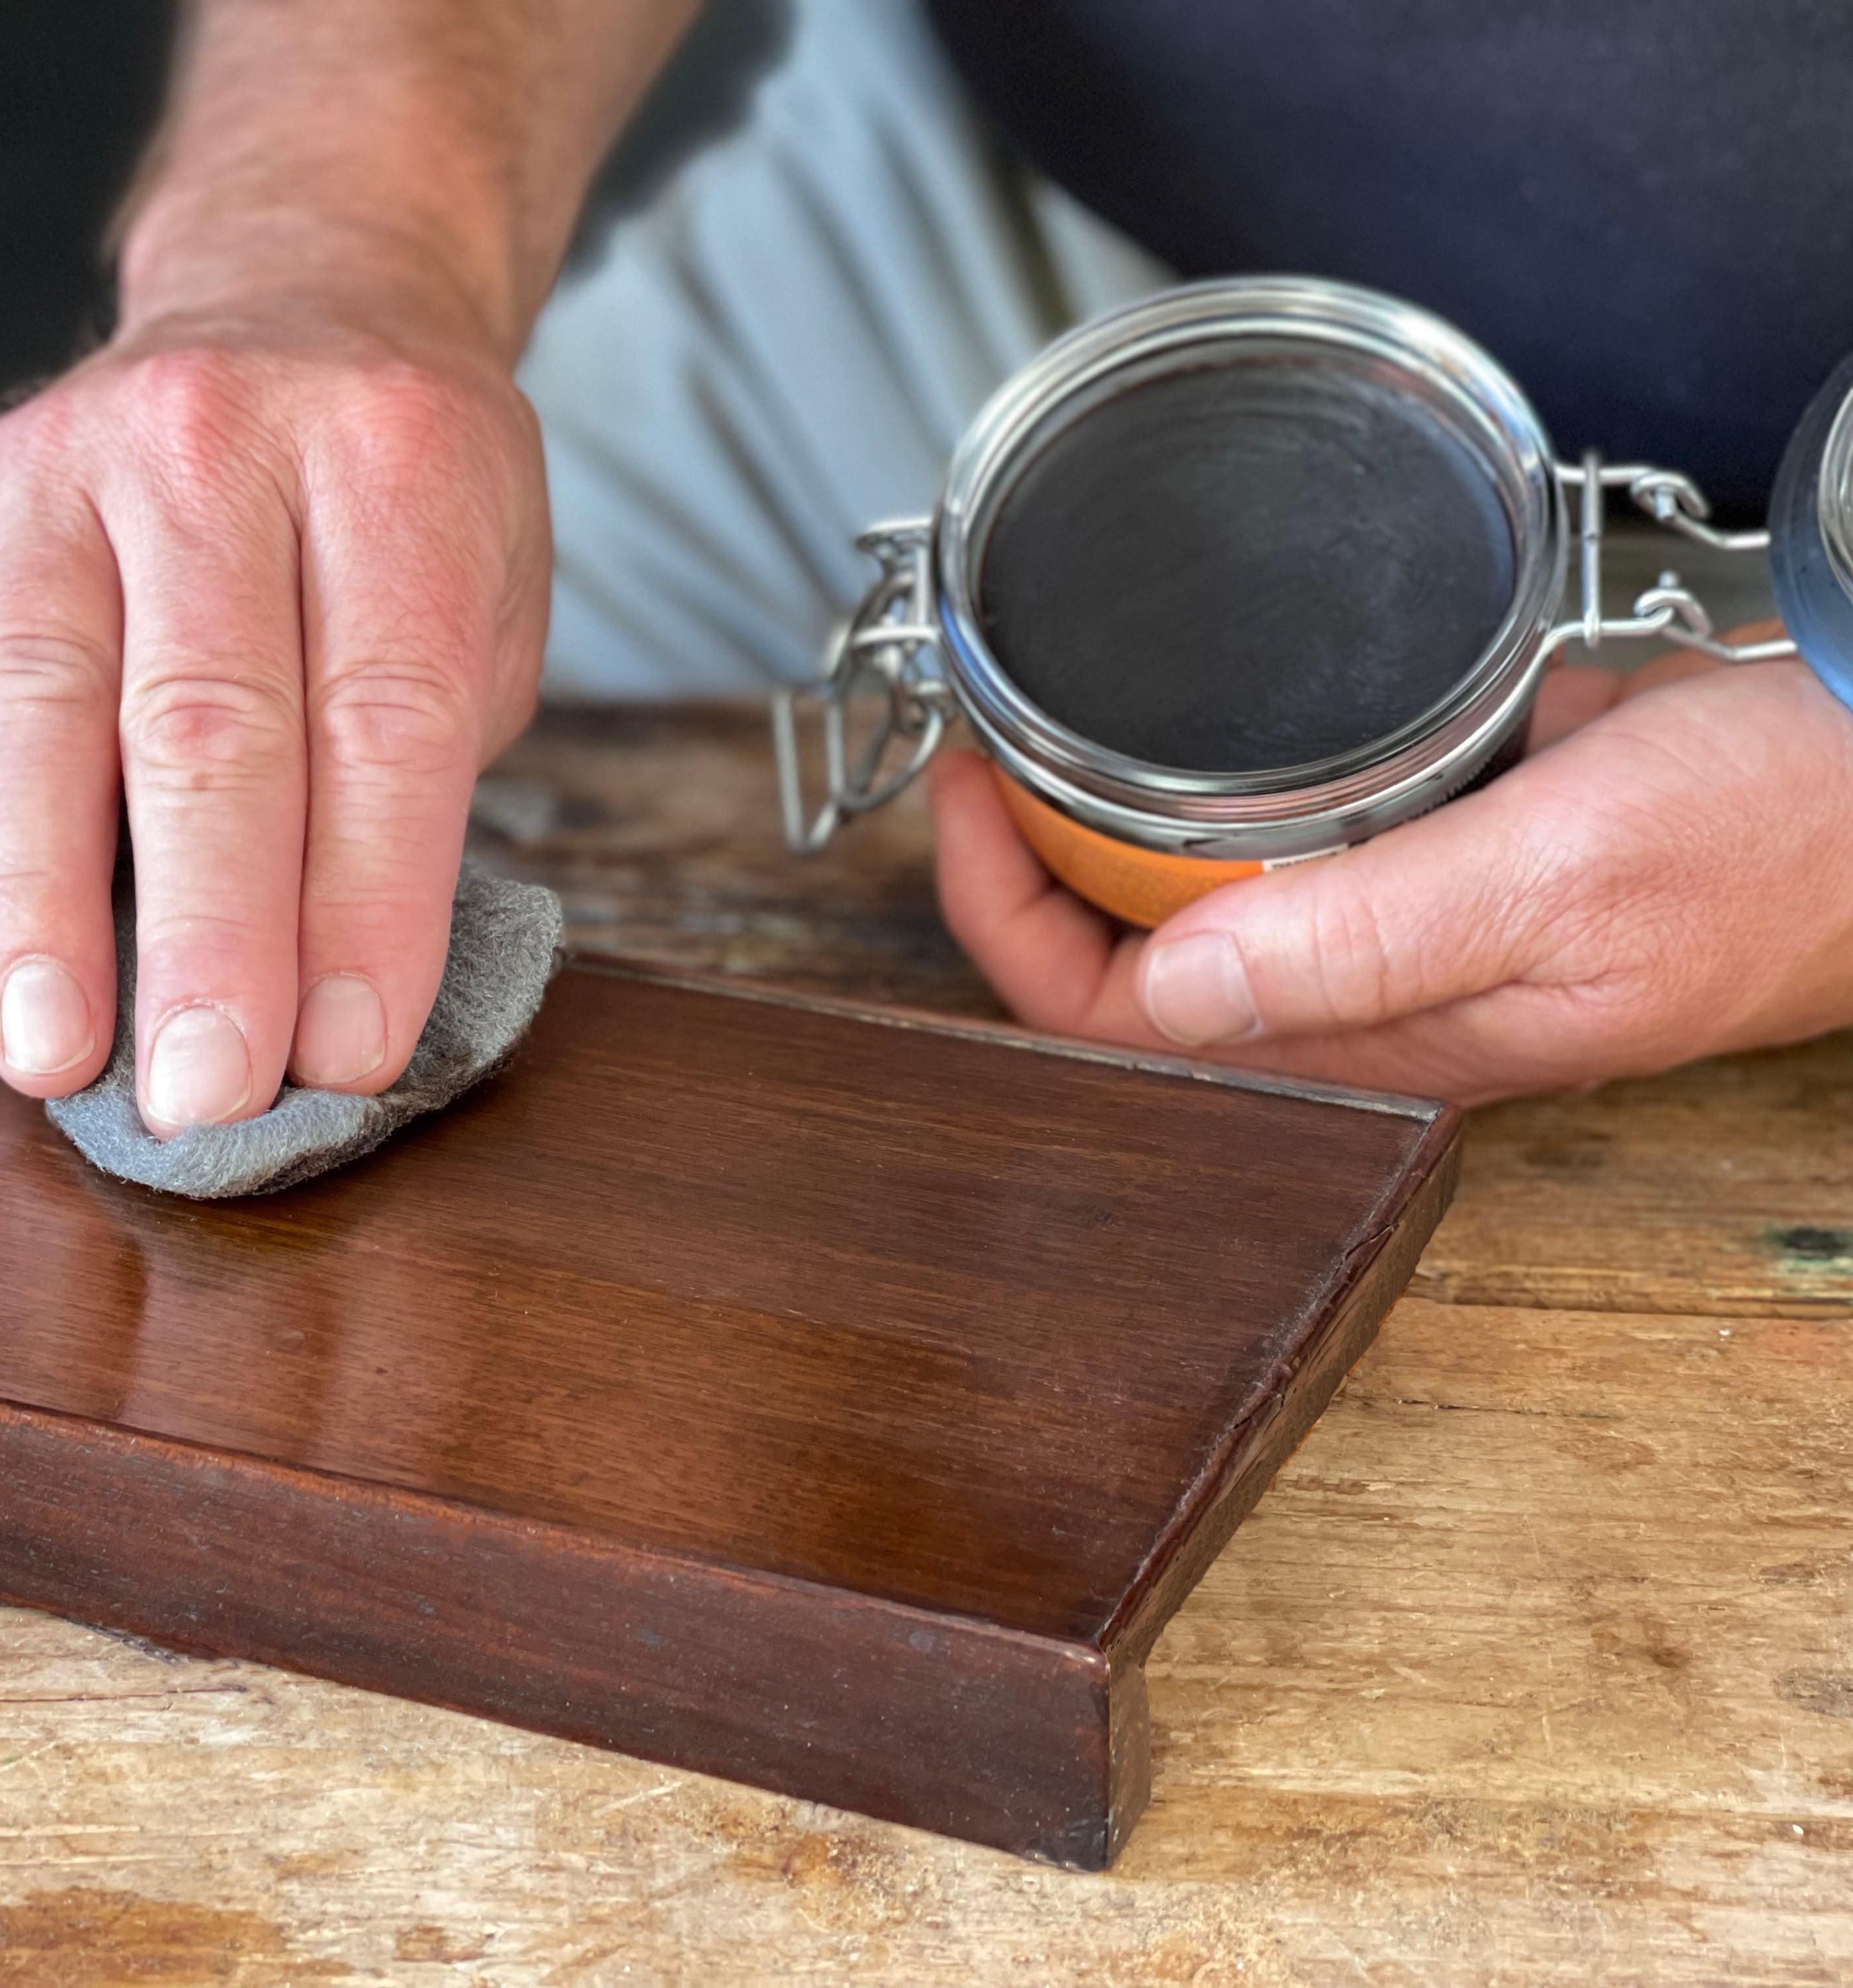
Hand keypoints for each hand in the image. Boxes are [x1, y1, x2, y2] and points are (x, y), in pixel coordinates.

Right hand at [0, 295, 548, 1128]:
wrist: (294, 300)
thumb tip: (332, 1005)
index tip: (349, 1056)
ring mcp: (60, 464)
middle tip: (207, 1095)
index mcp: (392, 458)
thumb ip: (420, 774)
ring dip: (42, 908)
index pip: (382, 715)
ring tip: (55, 1057)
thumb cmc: (404, 497)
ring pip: (36, 710)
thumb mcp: (487, 596)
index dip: (367, 902)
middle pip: (206, 723)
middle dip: (208, 935)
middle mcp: (213, 442)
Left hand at [931, 651, 1852, 1103]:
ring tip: (1042, 725)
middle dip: (1031, 865)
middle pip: (1131, 969)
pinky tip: (1187, 729)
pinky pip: (1282, 848)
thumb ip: (1369, 934)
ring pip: (1195, 905)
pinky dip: (1213, 792)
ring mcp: (1402, 933)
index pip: (1117, 1027)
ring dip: (1106, 827)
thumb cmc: (1783, 839)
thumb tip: (1173, 990)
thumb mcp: (1564, 872)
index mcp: (1382, 1039)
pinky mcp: (1443, 864)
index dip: (1007, 918)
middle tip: (985, 741)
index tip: (967, 789)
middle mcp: (1370, 1001)